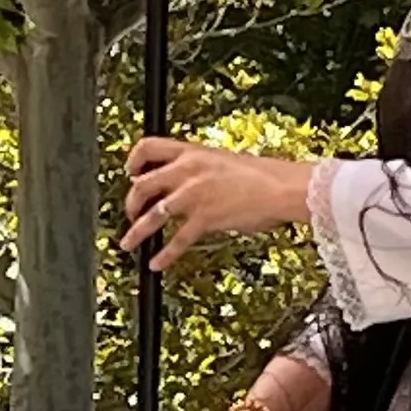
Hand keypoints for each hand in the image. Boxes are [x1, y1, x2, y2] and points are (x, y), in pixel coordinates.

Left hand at [121, 139, 311, 272]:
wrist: (282, 187)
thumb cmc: (262, 176)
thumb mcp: (223, 162)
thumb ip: (200, 169)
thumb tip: (187, 183)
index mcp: (192, 153)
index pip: (148, 147)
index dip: (133, 161)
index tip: (131, 173)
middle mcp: (187, 171)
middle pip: (142, 185)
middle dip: (130, 203)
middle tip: (131, 214)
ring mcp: (194, 195)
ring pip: (152, 215)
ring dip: (136, 232)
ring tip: (128, 243)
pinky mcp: (204, 218)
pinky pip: (177, 240)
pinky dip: (164, 255)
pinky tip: (157, 263)